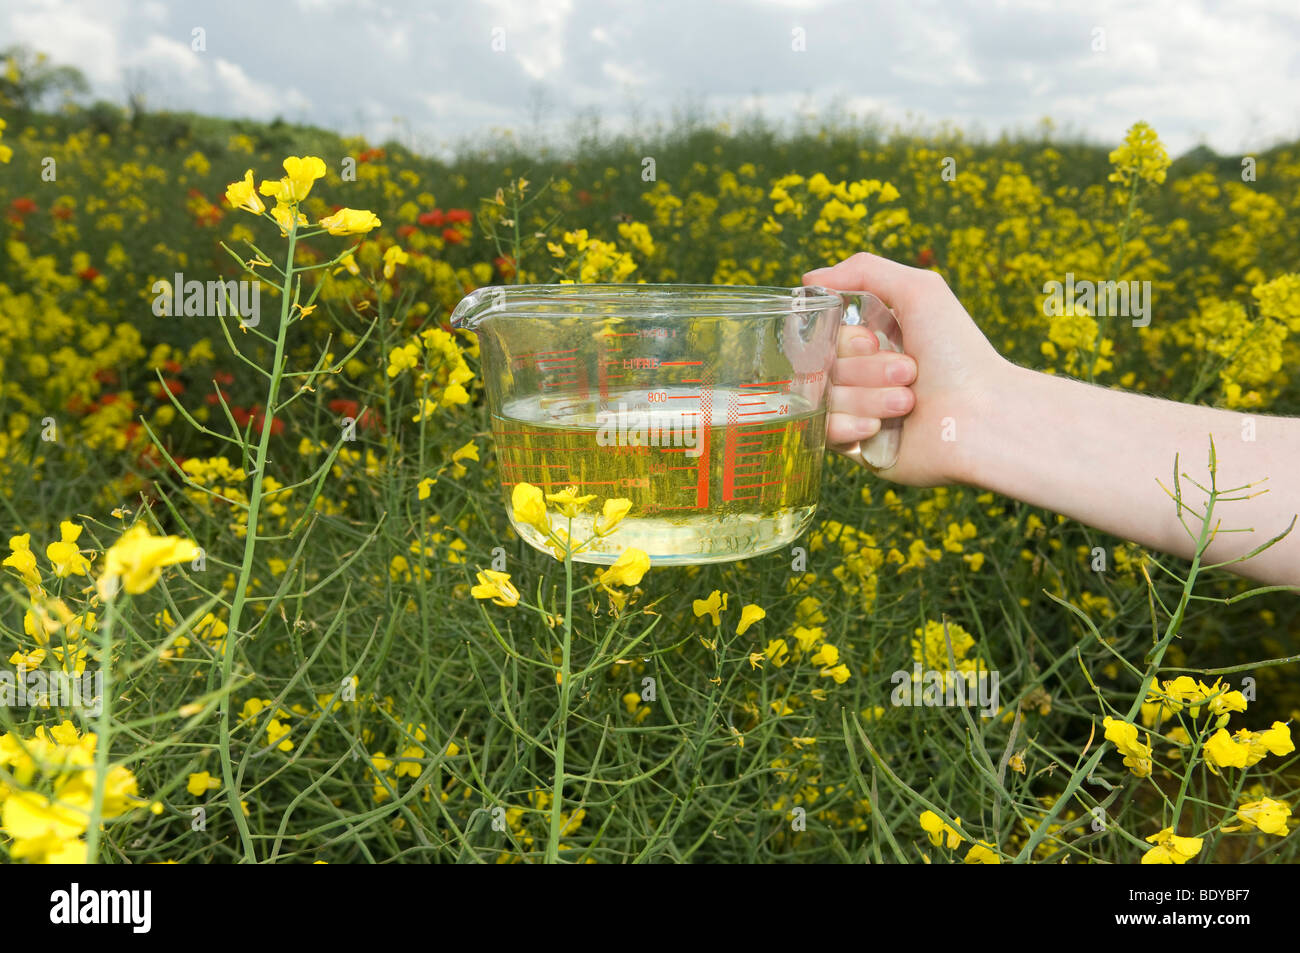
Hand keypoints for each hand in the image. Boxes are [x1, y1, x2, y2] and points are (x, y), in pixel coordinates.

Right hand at [803, 253, 1010, 486]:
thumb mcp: (919, 291)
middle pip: (822, 367)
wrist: (981, 419)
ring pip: (825, 399)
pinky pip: (823, 433)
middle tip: (910, 373)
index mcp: (873, 342)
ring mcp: (858, 412)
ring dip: (868, 397)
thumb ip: (863, 270)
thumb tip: (810, 279)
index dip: (845, 340)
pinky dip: (851, 426)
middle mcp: (862, 376)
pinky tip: (880, 428)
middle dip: (865, 369)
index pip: (825, 336)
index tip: (875, 341)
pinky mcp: (857, 448)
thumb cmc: (958, 354)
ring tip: (909, 402)